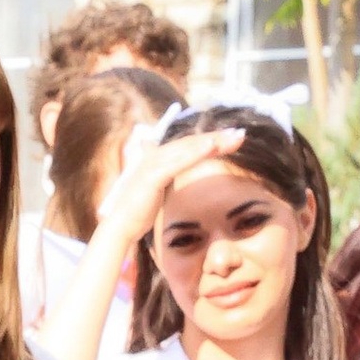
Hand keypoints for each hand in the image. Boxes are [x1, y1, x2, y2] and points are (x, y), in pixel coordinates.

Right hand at [98, 121, 243, 242]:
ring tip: (233, 138)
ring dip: (212, 141)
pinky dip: (196, 153)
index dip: (209, 141)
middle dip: (217, 137)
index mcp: (157, 158)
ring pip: (188, 148)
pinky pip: (180, 161)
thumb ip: (165, 180)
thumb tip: (172, 179)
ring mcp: (153, 162)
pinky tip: (212, 147)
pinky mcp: (154, 174)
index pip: (188, 146)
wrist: (120, 226)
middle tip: (239, 134)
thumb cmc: (137, 214)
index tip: (230, 140)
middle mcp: (155, 155)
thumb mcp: (155, 192)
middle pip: (191, 142)